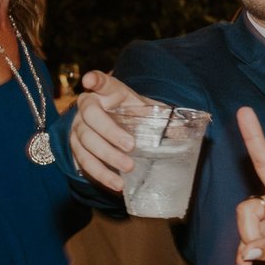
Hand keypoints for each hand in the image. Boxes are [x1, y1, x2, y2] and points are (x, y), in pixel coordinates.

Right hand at [69, 68, 163, 192]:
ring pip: (84, 141)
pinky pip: (83, 161)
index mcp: (108, 92)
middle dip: (109, 132)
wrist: (120, 127)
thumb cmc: (136, 115)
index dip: (94, 80)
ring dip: (105, 157)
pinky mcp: (76, 146)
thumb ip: (166, 118)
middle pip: (90, 117)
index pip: (100, 81)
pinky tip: (116, 184)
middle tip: (130, 146)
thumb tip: (188, 130)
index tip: (90, 81)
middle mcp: (87, 106)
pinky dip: (99, 174)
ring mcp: (78, 126)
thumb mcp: (150, 111)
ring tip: (127, 170)